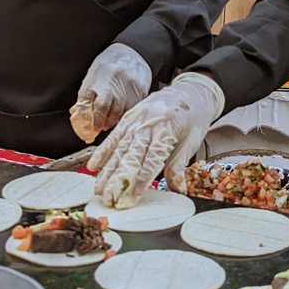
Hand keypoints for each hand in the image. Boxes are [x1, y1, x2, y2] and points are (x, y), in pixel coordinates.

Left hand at [71, 43, 152, 142]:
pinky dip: (124, 117)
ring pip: (118, 112)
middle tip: (96, 128)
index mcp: (97, 75)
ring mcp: (127, 86)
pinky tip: (120, 117)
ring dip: (111, 122)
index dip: (83, 115)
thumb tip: (79, 114)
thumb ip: (87, 93)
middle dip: (98, 121)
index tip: (84, 126)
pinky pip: (131, 110)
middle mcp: (111, 80)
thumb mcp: (94, 74)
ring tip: (107, 124)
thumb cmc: (109, 65)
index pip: (86, 99)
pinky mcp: (139, 91)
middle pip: (103, 107)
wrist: (133, 52)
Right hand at [90, 73, 223, 207]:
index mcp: (167, 128)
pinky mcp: (129, 117)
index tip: (134, 195)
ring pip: (119, 147)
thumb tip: (176, 190)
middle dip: (118, 178)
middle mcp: (149, 123)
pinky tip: (94, 165)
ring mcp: (136, 119)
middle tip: (109, 197)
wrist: (192, 90)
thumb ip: (179, 166)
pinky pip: (114, 136)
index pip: (152, 158)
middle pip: (131, 154)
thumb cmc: (194, 116)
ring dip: (108, 170)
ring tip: (100, 188)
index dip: (142, 178)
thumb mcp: (192, 141)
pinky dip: (103, 151)